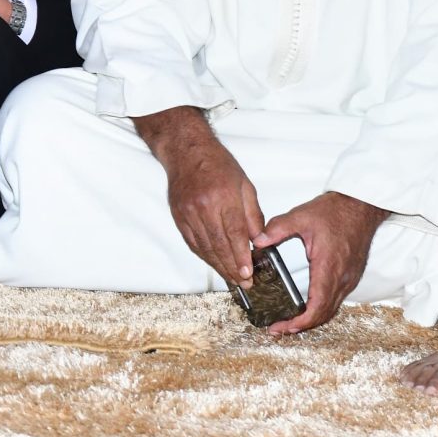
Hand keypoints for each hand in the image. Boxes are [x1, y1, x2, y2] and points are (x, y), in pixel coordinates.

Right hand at [135, 107, 264, 285]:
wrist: (186, 152)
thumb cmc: (218, 165)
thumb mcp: (245, 185)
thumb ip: (253, 214)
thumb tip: (258, 241)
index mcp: (224, 197)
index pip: (234, 234)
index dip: (241, 257)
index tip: (248, 274)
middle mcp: (204, 207)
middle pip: (219, 245)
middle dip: (232, 268)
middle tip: (244, 283)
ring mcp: (188, 212)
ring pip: (204, 247)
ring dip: (219, 266)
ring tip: (231, 278)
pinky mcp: (179, 216)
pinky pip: (192, 242)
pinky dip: (204, 256)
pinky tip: (214, 263)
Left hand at [255, 191, 388, 335]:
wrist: (361, 207)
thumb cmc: (335, 211)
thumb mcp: (301, 216)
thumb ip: (277, 228)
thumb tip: (256, 241)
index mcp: (329, 266)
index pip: (318, 305)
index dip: (301, 321)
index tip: (283, 327)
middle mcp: (342, 277)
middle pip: (324, 314)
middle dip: (302, 326)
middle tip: (278, 329)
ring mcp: (349, 279)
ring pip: (331, 309)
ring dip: (311, 320)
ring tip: (289, 323)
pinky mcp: (350, 277)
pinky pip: (335, 300)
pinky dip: (320, 309)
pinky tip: (306, 308)